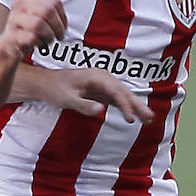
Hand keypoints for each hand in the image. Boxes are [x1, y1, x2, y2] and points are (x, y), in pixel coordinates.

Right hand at [2, 0, 66, 59]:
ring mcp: (14, 18)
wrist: (12, 44)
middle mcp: (20, 3)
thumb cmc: (30, 29)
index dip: (63, 16)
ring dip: (48, 35)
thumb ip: (54, 12)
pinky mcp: (11, 34)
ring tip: (47, 39)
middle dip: (57, 27)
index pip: (54, 1)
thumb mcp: (42, 15)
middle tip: (58, 35)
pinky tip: (37, 43)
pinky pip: (31, 37)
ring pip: (38, 24)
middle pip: (47, 11)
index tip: (63, 25)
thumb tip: (63, 22)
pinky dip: (39, 43)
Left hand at [38, 68, 153, 122]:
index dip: (125, 105)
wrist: (46, 83)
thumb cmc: (55, 89)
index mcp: (96, 76)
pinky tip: (135, 116)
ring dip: (135, 106)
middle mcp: (102, 77)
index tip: (130, 118)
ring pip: (123, 95)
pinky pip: (116, 99)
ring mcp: (103, 83)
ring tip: (149, 119)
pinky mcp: (100, 91)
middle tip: (150, 118)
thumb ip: (83, 105)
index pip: (115, 91)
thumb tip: (101, 110)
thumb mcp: (67, 99)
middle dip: (137, 105)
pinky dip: (126, 107)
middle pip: (124, 92)